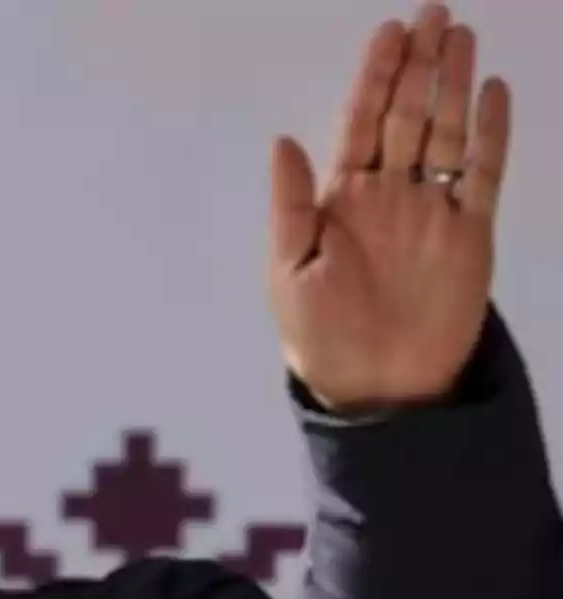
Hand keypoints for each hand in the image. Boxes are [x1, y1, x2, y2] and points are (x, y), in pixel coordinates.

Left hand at [267, 3, 510, 410]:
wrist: (376, 384)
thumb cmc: (319, 332)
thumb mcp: (289, 269)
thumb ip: (291, 204)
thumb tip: (282, 139)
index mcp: (341, 199)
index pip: (360, 123)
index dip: (373, 78)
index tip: (387, 34)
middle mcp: (388, 194)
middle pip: (407, 116)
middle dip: (418, 66)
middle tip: (432, 14)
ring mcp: (430, 211)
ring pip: (445, 133)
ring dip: (453, 85)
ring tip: (461, 36)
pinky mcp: (470, 234)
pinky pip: (482, 174)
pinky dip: (489, 135)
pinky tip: (493, 94)